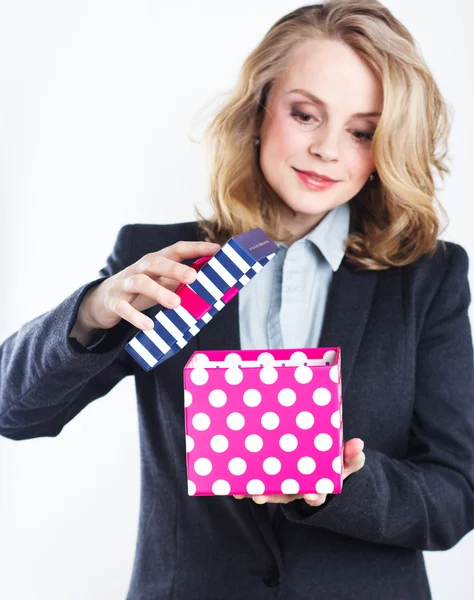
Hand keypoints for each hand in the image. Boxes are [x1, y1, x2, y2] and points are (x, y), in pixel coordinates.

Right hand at [76, 240, 220, 332]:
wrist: (102, 301)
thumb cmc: (140, 291)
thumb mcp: (161, 284)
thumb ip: (181, 284)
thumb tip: (210, 289)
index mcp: (155, 262)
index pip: (176, 250)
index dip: (196, 248)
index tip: (216, 250)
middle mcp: (139, 269)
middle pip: (156, 262)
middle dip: (175, 268)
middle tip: (193, 278)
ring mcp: (125, 284)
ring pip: (140, 282)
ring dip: (159, 292)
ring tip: (175, 304)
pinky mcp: (114, 302)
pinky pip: (124, 308)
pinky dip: (136, 317)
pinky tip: (150, 325)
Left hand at [233, 438, 364, 506]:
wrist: (315, 461)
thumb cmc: (331, 463)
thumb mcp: (345, 461)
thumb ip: (352, 455)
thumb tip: (358, 443)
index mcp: (318, 486)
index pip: (317, 494)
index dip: (314, 495)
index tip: (312, 495)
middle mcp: (297, 489)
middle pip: (284, 495)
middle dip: (272, 496)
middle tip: (260, 497)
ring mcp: (281, 485)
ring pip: (266, 490)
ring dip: (252, 490)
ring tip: (239, 490)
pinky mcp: (268, 479)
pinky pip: (255, 482)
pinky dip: (244, 483)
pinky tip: (231, 481)